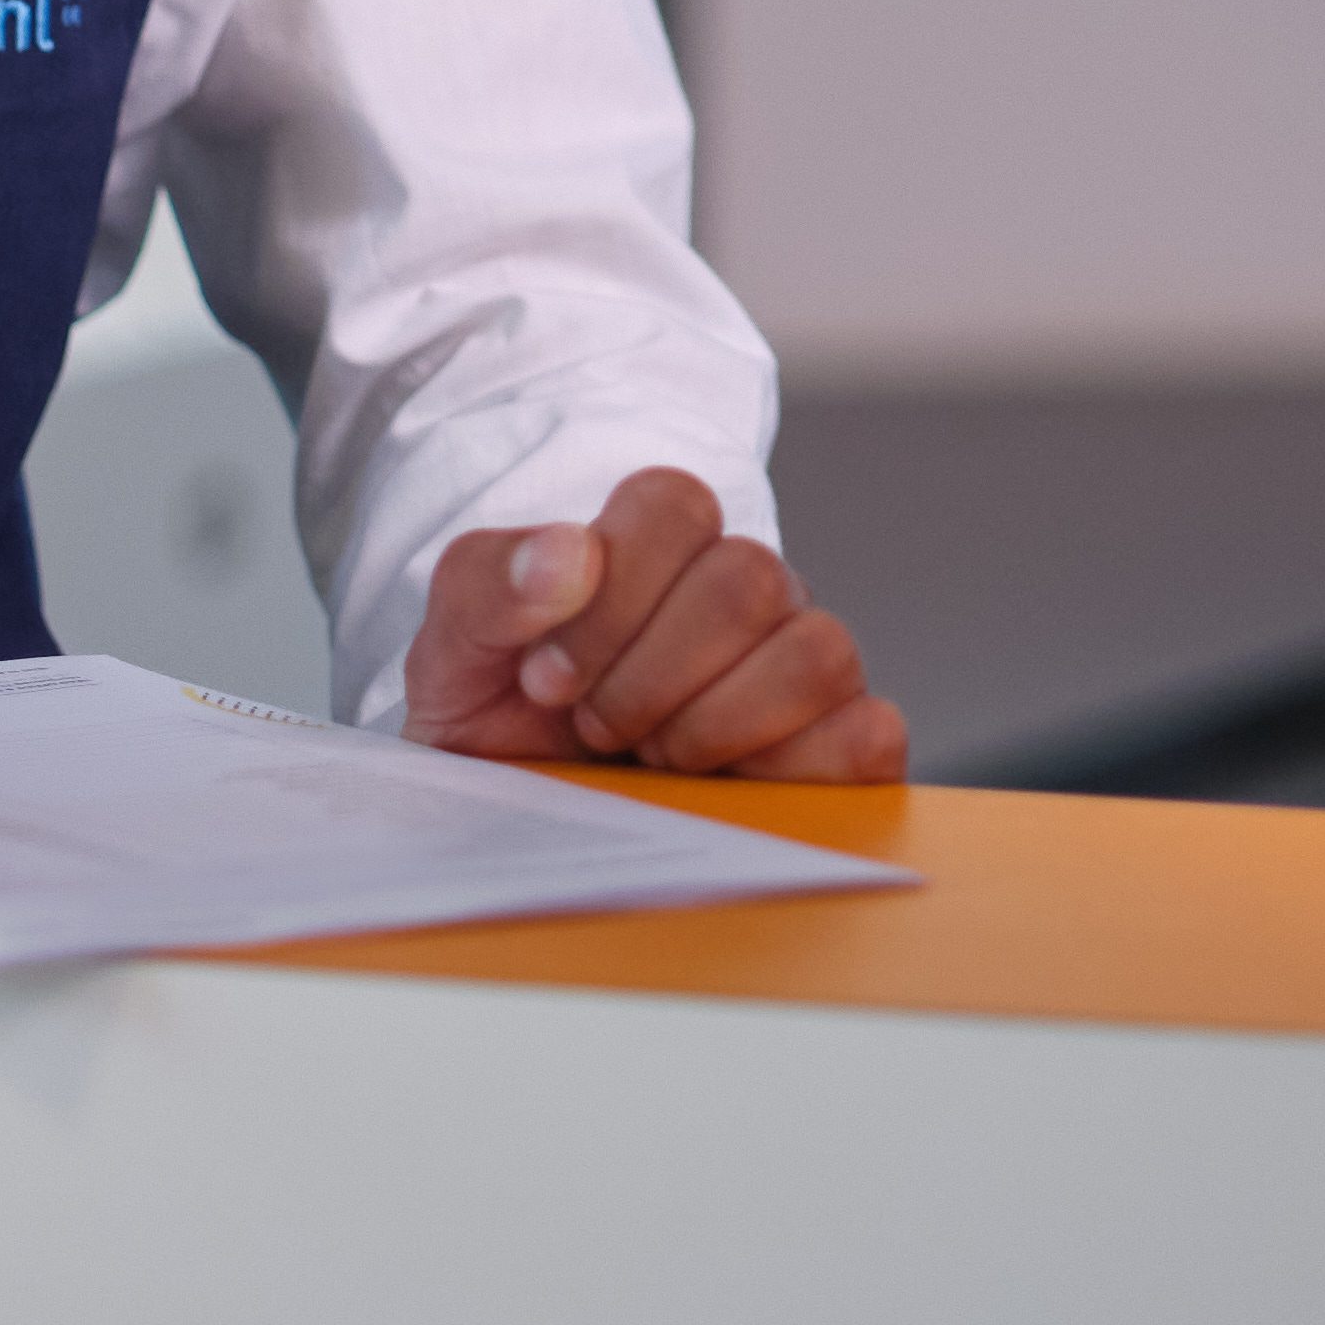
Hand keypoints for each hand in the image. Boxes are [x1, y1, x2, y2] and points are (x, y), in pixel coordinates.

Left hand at [396, 465, 906, 782]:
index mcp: (661, 546)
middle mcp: (748, 593)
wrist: (515, 821)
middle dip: (650, 675)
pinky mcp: (840, 748)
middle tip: (594, 725)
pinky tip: (720, 793)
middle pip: (748, 579)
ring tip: (654, 760)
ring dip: (716, 724)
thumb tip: (569, 554)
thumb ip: (488, 580)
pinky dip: (799, 770)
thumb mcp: (454, 648)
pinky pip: (869, 735)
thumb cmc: (498, 719)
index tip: (549, 675)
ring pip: (818, 652)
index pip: (675, 504)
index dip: (611, 594)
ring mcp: (802, 666)